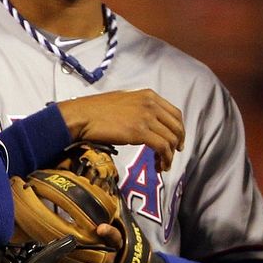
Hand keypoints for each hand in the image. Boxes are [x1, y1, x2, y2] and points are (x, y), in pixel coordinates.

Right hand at [58, 90, 184, 170]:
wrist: (83, 116)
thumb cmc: (96, 110)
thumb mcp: (124, 101)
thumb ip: (140, 108)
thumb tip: (147, 121)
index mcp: (148, 95)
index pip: (175, 113)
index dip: (180, 129)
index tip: (177, 140)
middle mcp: (150, 104)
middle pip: (176, 127)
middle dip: (177, 143)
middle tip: (173, 154)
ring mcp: (146, 117)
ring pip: (170, 139)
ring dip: (169, 156)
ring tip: (163, 165)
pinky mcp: (139, 131)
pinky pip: (161, 147)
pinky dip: (164, 159)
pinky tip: (158, 166)